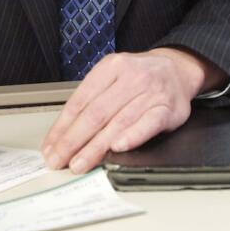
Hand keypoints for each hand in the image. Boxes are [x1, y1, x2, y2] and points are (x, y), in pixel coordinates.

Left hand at [41, 48, 215, 173]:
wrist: (178, 68)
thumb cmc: (140, 77)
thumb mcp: (113, 76)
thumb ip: (92, 100)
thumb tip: (63, 134)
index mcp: (111, 67)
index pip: (80, 100)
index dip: (63, 126)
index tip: (51, 146)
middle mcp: (130, 77)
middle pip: (96, 113)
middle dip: (73, 140)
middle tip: (59, 160)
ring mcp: (151, 92)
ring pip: (118, 122)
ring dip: (96, 147)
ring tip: (80, 163)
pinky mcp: (168, 108)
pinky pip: (148, 124)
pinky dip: (132, 136)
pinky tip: (118, 147)